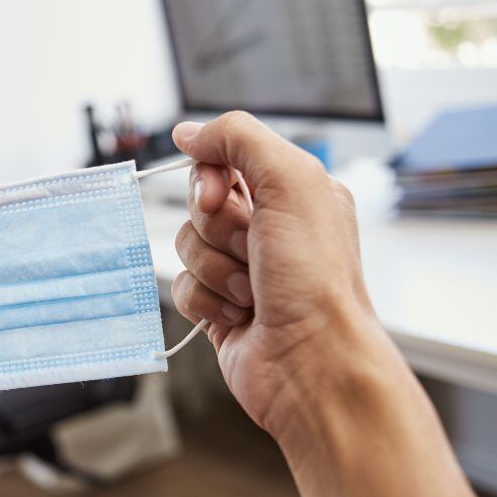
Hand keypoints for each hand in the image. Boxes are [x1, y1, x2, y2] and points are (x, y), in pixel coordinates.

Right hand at [170, 112, 380, 435]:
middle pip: (201, 203)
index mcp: (295, 192)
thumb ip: (238, 138)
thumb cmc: (315, 279)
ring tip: (252, 291)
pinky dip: (204, 300)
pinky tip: (238, 315)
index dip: (211, 176)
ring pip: (186, 245)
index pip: (226, 158)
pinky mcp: (220, 307)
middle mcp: (271, 228)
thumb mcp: (290, 181)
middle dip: (217, 228)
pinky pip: (181, 287)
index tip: (223, 196)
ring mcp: (243, 270)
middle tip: (252, 250)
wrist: (312, 364)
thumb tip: (188, 132)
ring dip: (214, 268)